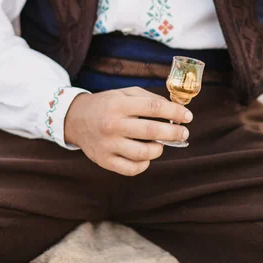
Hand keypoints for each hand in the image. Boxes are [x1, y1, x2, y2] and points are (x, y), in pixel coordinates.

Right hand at [65, 87, 191, 175]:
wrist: (75, 119)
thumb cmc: (107, 105)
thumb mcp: (124, 94)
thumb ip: (149, 99)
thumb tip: (174, 110)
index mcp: (119, 105)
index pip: (154, 107)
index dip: (175, 111)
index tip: (188, 116)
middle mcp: (113, 125)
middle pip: (152, 130)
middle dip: (174, 133)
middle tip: (184, 134)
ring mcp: (108, 145)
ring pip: (143, 153)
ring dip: (159, 149)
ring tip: (161, 144)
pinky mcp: (104, 161)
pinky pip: (131, 169)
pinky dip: (144, 164)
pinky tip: (147, 156)